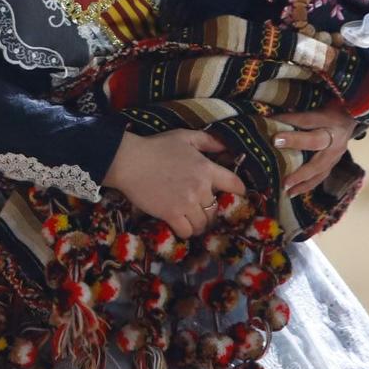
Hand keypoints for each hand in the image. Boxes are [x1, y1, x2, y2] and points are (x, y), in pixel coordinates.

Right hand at [104, 131, 245, 238]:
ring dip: (199, 224)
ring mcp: (186, 203)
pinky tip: (180, 225)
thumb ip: (208, 141)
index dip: (239, 193)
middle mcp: (200, 187)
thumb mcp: (184, 137)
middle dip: (211, 212)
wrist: (129, 161)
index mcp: (206, 168)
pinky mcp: (171, 214)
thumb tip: (226, 147)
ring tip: (191, 220)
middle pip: (217, 210)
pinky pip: (187, 232)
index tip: (235, 197)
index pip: (235, 185)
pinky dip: (186, 231)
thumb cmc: (156, 147)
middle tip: (202, 211)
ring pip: (203, 224)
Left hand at [274, 104, 355, 194]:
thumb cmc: (326, 112)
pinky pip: (321, 177)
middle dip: (300, 160)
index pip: (307, 123)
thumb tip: (268, 122)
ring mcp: (336, 154)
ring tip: (287, 191)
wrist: (350, 118)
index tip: (274, 138)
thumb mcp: (313, 109)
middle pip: (316, 149)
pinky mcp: (334, 164)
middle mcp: (334, 138)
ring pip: (320, 169)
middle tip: (284, 176)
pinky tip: (295, 192)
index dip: (292, 129)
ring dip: (303, 181)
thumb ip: (293, 117)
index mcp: (327, 119)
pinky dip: (307, 185)